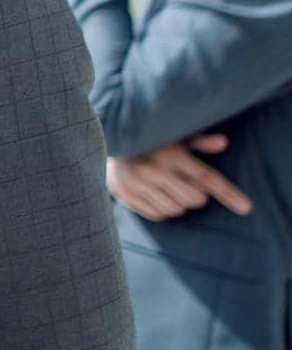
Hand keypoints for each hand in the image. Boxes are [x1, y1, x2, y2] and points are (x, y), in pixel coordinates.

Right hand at [107, 133, 251, 220]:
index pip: (207, 178)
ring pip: (177, 210)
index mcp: (169, 152)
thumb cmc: (148, 138)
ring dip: (179, 203)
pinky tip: (155, 194)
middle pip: (195, 199)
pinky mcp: (125, 194)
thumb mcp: (173, 134)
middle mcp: (153, 169)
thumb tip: (223, 142)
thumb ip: (198, 141)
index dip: (228, 194)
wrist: (103, 139)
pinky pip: (158, 214)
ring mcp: (137, 183)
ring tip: (169, 188)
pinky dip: (162, 208)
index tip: (246, 207)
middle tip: (187, 185)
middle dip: (197, 195)